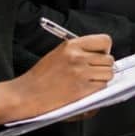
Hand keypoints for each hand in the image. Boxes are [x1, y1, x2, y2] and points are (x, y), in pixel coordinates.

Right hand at [0, 34, 114, 124]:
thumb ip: (79, 52)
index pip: (104, 41)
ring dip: (102, 79)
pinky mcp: (82, 89)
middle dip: (104, 67)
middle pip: (109, 59)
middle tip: (94, 73)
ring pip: (108, 74)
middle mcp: (77, 57)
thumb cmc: (39, 78)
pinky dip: (97, 91)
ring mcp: (80, 73)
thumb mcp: (58, 54)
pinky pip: (102, 87)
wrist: (26, 94)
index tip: (101, 55)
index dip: (105, 50)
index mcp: (71, 45)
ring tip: (88, 82)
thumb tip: (99, 55)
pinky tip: (85, 91)